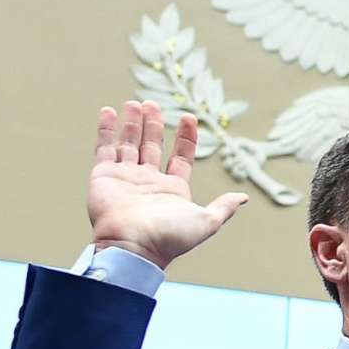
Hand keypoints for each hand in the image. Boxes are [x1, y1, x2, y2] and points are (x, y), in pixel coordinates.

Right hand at [88, 100, 247, 269]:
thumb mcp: (207, 221)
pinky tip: (109, 111)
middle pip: (152, 145)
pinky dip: (106, 129)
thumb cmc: (170, 236)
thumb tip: (244, 197)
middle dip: (153, 125)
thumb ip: (224, 207)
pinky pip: (104, 147)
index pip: (181, 156)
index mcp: (173, 189)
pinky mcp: (104, 175)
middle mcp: (148, 181)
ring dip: (132, 123)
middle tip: (153, 103)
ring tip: (135, 103)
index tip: (189, 117)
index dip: (185, 137)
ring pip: (129, 143)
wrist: (133, 246)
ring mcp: (125, 177)